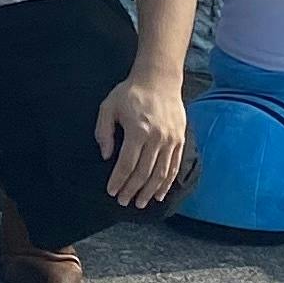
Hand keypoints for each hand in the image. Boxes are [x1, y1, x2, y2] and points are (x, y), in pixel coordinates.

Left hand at [99, 73, 189, 210]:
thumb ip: (104, 131)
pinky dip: (167, 183)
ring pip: (160, 174)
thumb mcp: (109, 106)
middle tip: (123, 202)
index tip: (111, 191)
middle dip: (132, 190)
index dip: (118, 180)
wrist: (159, 79)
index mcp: (137, 130)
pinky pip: (174, 167)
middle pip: (143, 172)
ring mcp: (171, 140)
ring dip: (149, 191)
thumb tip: (105, 155)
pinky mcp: (180, 140)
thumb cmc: (130, 93)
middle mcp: (156, 138)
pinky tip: (159, 193)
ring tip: (140, 203)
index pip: (126, 163)